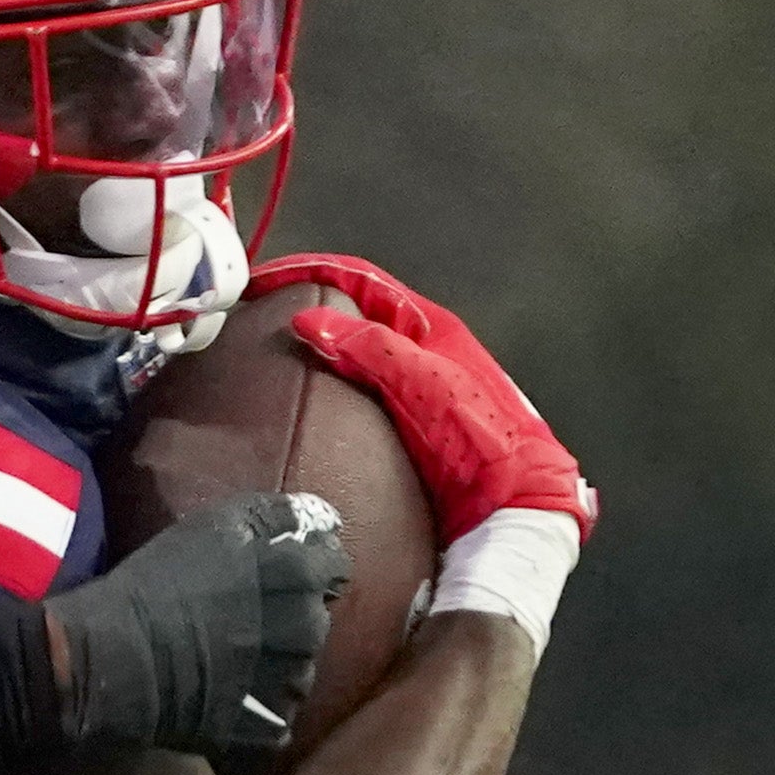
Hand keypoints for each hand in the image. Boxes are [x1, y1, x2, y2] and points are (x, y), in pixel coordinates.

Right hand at [50, 491, 349, 772]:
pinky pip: (277, 716)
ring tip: (230, 661)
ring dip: (277, 665)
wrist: (121, 658)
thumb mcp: (217, 524)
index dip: (309, 567)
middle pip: (316, 619)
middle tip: (243, 619)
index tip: (277, 574)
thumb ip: (277, 516)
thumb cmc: (162, 581)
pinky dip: (258, 709)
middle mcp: (309, 630)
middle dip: (290, 617)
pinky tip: (225, 697)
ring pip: (300, 670)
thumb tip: (325, 520)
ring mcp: (291, 684)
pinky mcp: (269, 728)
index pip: (335, 567)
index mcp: (300, 577)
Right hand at [254, 254, 593, 543]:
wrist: (513, 502)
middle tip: (260, 315)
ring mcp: (409, 389)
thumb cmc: (486, 437)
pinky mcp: (402, 427)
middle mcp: (419, 352)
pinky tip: (306, 403)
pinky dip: (325, 390)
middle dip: (306, 308)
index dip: (311, 272)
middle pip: (352, 315)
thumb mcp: (425, 380)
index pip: (361, 280)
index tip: (266, 282)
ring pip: (351, 355)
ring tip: (271, 357)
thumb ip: (370, 347)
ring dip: (313, 350)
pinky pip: (354, 395)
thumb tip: (310, 322)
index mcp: (430, 326)